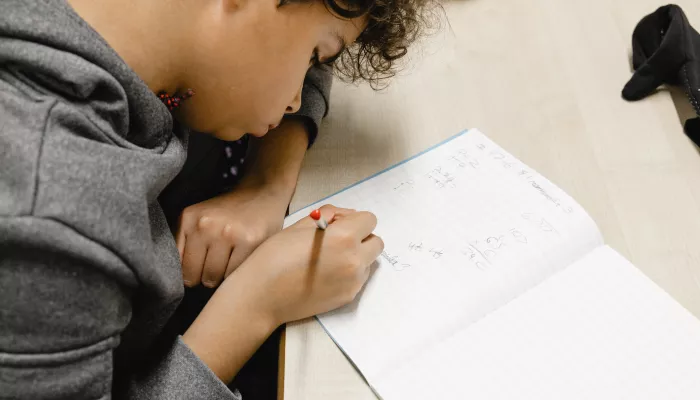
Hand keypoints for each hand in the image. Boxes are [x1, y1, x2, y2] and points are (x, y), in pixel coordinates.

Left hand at [176, 183, 287, 287]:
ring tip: (230, 261)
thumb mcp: (200, 218)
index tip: (199, 269)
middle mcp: (206, 224)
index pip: (178, 264)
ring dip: (222, 276)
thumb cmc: (230, 212)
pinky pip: (235, 273)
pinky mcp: (249, 241)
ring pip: (215, 277)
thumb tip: (180, 280)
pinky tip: (243, 258)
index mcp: (189, 218)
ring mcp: (228, 232)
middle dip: (205, 277)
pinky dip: (239, 272)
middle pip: (195, 274)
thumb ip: (186, 243)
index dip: (189, 273)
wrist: (263, 192)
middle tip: (216, 266)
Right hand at [233, 204, 383, 324]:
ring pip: (369, 261)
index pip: (369, 220)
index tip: (338, 224)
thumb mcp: (300, 225)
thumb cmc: (275, 257)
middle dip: (361, 237)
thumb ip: (329, 216)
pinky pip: (359, 278)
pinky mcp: (348, 297)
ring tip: (329, 259)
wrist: (262, 296)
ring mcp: (353, 281)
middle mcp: (355, 260)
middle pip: (376, 242)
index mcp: (344, 237)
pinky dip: (350, 273)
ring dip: (357, 256)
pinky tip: (326, 274)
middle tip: (337, 241)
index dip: (354, 220)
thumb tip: (347, 216)